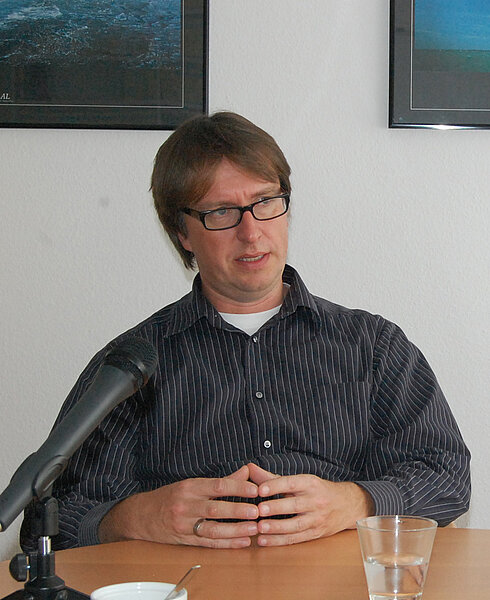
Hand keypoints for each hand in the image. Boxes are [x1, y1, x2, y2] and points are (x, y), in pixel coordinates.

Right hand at [99, 465, 259, 547]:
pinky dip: (226, 544)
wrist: (141, 515)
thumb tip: (245, 472)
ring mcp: (184, 524)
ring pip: (213, 529)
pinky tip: (241, 542)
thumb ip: (221, 480)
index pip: (216, 486)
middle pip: (215, 509)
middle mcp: (186, 505)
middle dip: (238, 511)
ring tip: (254, 529)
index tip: (254, 490)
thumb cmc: (170, 497)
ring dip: (235, 530)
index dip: (237, 488)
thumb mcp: (192, 484)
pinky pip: (208, 543)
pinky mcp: (184, 540)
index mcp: (190, 487)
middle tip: (258, 511)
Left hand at [247, 463, 373, 546]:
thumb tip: (249, 468)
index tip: (260, 489)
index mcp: (310, 483)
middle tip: (258, 511)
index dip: (276, 485)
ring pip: (296, 525)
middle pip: (294, 505)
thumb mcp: (299, 480)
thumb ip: (272, 477)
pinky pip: (296, 538)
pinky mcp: (316, 534)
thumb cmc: (316, 490)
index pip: (292, 483)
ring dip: (276, 528)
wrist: (346, 505)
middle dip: (275, 508)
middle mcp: (315, 500)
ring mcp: (317, 519)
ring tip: (259, 528)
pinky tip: (264, 540)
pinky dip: (279, 541)